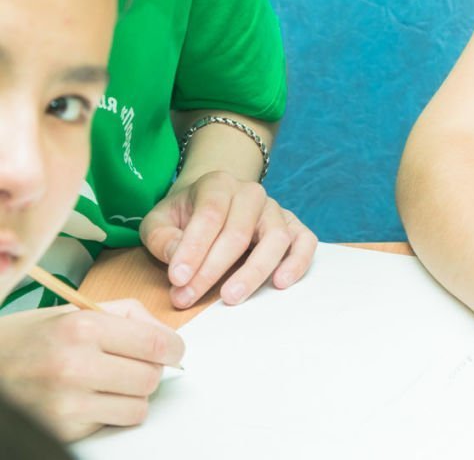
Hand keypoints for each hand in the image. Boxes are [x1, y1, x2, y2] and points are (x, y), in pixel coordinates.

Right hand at [0, 301, 184, 440]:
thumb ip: (130, 317)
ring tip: (110, 383)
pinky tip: (89, 398)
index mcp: (82, 329)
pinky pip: (112, 424)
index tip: (174, 351)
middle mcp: (74, 366)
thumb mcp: (79, 311)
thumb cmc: (34, 338)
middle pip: (151, 378)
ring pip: (138, 407)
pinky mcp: (63, 429)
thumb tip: (169, 339)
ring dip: (132, 396)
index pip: (155, 343)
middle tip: (133, 365)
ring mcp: (67, 403)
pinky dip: (110, 413)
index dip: (174, 349)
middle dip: (150, 371)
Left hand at [139, 171, 316, 307]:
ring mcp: (276, 210)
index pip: (210, 215)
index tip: (177, 279)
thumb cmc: (184, 217)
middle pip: (238, 232)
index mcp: (218, 184)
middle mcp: (252, 194)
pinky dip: (298, 262)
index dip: (193, 249)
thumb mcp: (159, 221)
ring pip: (276, 238)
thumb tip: (180, 261)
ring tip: (231, 297)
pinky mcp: (293, 227)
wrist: (212, 203)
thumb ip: (162, 238)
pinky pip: (305, 241)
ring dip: (253, 271)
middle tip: (187, 297)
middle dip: (211, 270)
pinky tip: (280, 282)